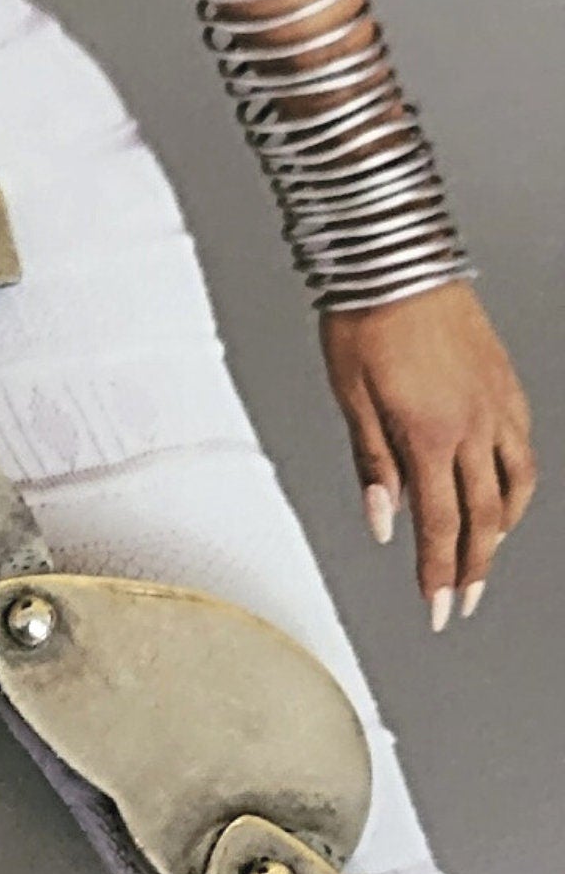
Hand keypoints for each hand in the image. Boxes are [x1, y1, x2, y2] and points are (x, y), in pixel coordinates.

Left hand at [320, 281, 537, 629]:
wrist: (396, 261)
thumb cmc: (363, 326)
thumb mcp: (352, 403)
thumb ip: (373, 469)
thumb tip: (385, 526)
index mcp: (429, 435)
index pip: (439, 526)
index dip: (440, 575)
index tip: (439, 612)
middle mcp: (473, 423)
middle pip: (483, 516)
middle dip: (474, 568)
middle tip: (464, 605)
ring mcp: (497, 402)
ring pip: (514, 484)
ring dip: (502, 530)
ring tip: (484, 560)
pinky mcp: (506, 383)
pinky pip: (522, 446)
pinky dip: (516, 483)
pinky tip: (503, 497)